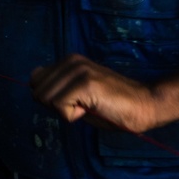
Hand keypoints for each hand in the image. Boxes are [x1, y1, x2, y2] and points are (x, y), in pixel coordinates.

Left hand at [30, 54, 158, 132]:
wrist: (143, 105)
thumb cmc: (111, 106)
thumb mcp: (78, 96)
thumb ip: (58, 90)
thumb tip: (35, 91)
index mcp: (69, 61)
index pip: (35, 79)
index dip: (50, 98)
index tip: (72, 102)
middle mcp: (71, 61)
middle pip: (38, 91)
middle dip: (55, 106)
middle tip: (81, 106)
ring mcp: (78, 70)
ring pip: (46, 99)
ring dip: (64, 111)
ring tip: (87, 106)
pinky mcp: (85, 83)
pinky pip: (59, 106)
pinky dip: (72, 116)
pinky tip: (91, 109)